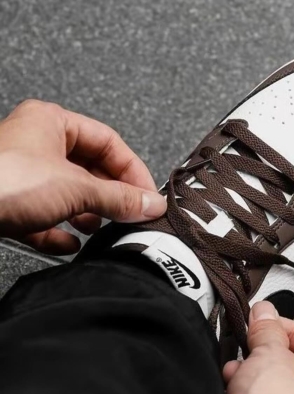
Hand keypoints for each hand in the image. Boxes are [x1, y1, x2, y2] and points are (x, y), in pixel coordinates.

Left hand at [0, 100, 166, 254]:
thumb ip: (119, 197)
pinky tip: (68, 243)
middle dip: (110, 195)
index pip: (109, 142)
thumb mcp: (75, 188)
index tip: (147, 195)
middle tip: (130, 214)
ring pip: (67, 194)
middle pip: (89, 170)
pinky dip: (59, 232)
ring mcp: (21, 175)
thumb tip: (150, 203)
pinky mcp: (8, 204)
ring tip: (98, 227)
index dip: (132, 169)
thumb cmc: (1, 181)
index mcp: (52, 123)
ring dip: (86, 213)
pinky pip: (43, 218)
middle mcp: (36, 145)